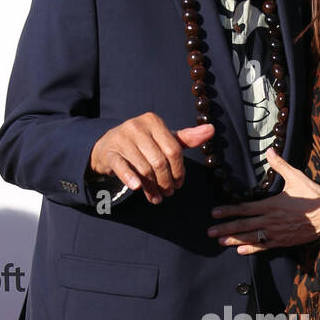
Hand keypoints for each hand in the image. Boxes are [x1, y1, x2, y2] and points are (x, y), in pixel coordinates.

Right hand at [89, 114, 214, 203]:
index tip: (179, 184)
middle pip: (159, 161)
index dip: (179, 171)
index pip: (174, 149)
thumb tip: (211, 129)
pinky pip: (122, 167)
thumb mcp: (164, 139)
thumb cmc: (142, 143)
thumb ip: (187, 138)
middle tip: (169, 193)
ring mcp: (121, 139)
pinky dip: (130, 178)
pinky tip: (137, 188)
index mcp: (153, 121)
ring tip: (156, 198)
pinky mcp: (109, 153)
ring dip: (152, 187)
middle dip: (166, 182)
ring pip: (143, 168)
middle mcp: (136, 126)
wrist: (108, 145)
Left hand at [207, 148, 319, 252]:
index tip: (215, 213)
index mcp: (271, 204)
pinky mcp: (283, 241)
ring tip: (220, 241)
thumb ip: (280, 165)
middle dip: (225, 228)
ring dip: (234, 240)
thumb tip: (270, 149)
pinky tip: (240, 250)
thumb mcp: (296, 177)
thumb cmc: (313, 195)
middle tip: (210, 231)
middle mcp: (271, 220)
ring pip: (251, 237)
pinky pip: (264, 246)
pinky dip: (251, 249)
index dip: (228, 211)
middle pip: (243, 225)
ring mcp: (276, 232)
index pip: (244, 208)